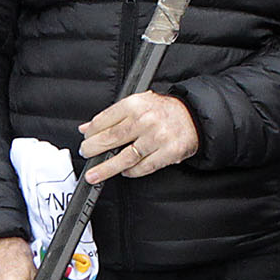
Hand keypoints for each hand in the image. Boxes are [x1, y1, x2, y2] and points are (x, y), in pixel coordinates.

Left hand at [78, 91, 199, 183]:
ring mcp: (157, 138)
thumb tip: (86, 128)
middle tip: (86, 155)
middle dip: (93, 150)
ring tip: (94, 175)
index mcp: (135, 104)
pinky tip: (124, 171)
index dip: (90, 133)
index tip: (85, 140)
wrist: (193, 116)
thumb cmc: (163, 110)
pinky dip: (131, 172)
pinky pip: (143, 167)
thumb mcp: (137, 104)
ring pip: (125, 158)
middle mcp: (146, 120)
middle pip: (110, 139)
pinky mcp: (168, 152)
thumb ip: (111, 116)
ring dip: (106, 169)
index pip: (104, 121)